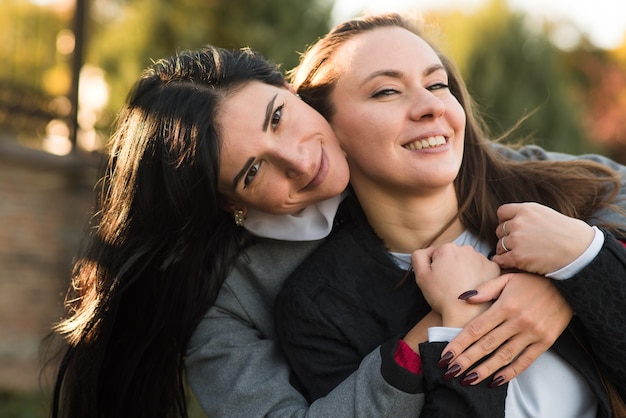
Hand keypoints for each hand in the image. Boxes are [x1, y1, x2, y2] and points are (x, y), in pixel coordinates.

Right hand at [412, 244, 499, 327]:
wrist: (465, 315)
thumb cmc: (442, 296)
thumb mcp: (421, 276)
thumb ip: (419, 256)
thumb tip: (429, 250)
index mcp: (447, 248)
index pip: (438, 253)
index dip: (437, 267)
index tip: (440, 279)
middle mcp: (466, 249)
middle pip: (454, 255)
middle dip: (452, 266)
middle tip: (450, 284)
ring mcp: (482, 258)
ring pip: (469, 261)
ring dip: (465, 270)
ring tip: (463, 287)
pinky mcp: (494, 268)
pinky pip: (483, 268)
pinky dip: (479, 275)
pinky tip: (474, 287)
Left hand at [440, 272, 572, 385]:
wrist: (569, 284)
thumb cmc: (533, 280)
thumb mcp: (507, 278)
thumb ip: (484, 289)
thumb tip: (461, 298)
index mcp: (505, 306)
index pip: (476, 328)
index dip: (459, 343)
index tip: (445, 355)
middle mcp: (518, 322)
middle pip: (486, 345)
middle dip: (466, 360)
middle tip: (450, 371)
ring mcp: (532, 334)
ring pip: (503, 356)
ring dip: (484, 370)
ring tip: (467, 380)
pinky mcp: (545, 342)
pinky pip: (525, 361)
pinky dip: (510, 373)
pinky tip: (495, 381)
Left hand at [492, 202, 594, 274]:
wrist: (580, 251)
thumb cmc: (568, 234)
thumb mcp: (546, 214)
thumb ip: (528, 216)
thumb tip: (512, 221)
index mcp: (526, 210)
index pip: (502, 212)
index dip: (505, 221)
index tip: (510, 228)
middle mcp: (519, 223)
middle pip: (500, 230)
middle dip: (507, 237)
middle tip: (518, 244)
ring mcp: (517, 240)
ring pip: (500, 245)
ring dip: (505, 250)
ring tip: (519, 254)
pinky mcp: (517, 257)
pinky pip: (500, 259)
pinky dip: (502, 262)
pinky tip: (509, 263)